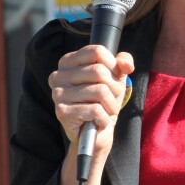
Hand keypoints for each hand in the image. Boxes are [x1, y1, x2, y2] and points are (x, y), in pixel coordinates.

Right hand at [49, 45, 133, 184]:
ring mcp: (58, 94)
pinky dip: (105, 118)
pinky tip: (99, 121)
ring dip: (111, 105)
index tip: (114, 78)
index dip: (113, 65)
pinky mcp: (62, 112)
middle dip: (115, 88)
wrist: (96, 133)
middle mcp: (58, 76)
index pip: (96, 51)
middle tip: (111, 100)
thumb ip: (122, 63)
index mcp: (68, 62)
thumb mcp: (115, 78)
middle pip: (100, 71)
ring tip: (106, 111)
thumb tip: (126, 64)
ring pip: (100, 91)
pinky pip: (96, 110)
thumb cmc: (103, 101)